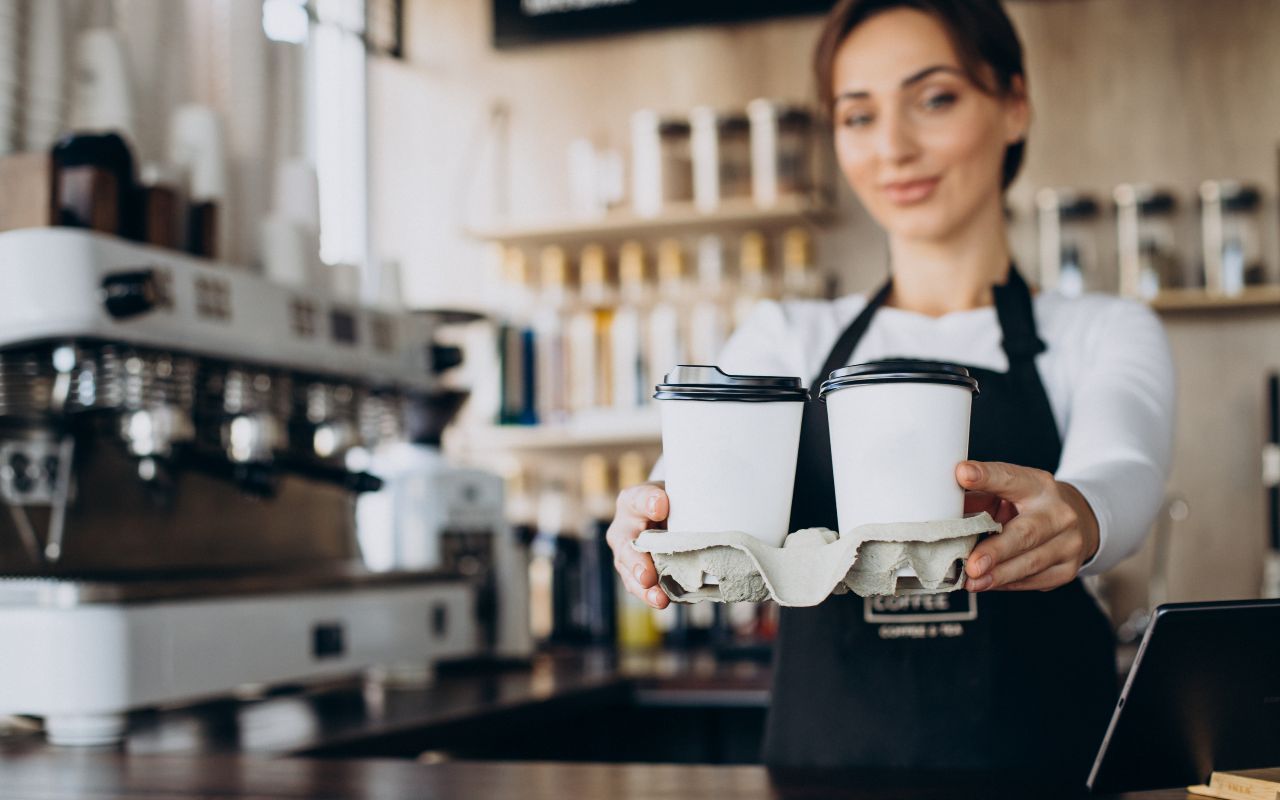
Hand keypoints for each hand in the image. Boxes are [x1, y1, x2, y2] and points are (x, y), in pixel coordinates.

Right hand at [605, 482, 670, 608]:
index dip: (648, 503)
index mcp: (630, 504)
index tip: (660, 507)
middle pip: (627, 550)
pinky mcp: (641, 577)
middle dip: (638, 566)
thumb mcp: (671, 492)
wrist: (671, 518)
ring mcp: (629, 559)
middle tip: (647, 578)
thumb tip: (660, 507)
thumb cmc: (670, 502)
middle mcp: (624, 533)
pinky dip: (659, 596)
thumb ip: (666, 497)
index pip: (637, 501)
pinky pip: (646, 589)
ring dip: (646, 591)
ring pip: (632, 577)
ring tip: (660, 600)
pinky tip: (676, 600)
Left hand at [956, 460, 1099, 591]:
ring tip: (973, 582)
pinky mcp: (1068, 569)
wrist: (1077, 521)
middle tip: (972, 565)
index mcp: (1037, 485)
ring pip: (1031, 563)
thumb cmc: (1030, 505)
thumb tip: (942, 509)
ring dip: (998, 575)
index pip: (1009, 478)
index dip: (986, 476)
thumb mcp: (1007, 492)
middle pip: (1026, 533)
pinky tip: (990, 583)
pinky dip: (1008, 583)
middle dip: (996, 551)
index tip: (962, 474)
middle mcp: (1058, 512)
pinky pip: (1035, 580)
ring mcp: (1068, 542)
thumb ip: (978, 497)